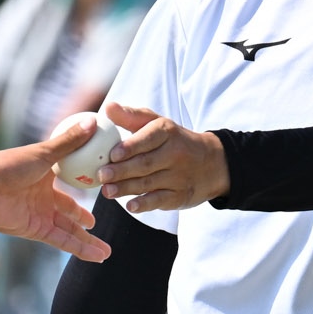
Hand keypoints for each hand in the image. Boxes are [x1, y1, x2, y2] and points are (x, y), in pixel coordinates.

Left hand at [0, 119, 111, 261]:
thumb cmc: (6, 166)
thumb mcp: (43, 152)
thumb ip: (69, 142)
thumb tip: (94, 122)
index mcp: (46, 175)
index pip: (71, 182)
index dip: (86, 186)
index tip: (104, 188)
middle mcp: (44, 197)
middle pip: (70, 212)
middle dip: (85, 220)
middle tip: (100, 226)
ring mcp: (40, 215)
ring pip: (69, 231)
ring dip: (87, 241)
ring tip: (106, 252)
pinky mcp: (36, 230)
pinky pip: (62, 241)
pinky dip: (78, 249)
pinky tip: (95, 256)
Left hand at [97, 102, 230, 212]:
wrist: (211, 163)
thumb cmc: (173, 141)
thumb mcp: (157, 123)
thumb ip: (131, 116)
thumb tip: (107, 107)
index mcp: (167, 132)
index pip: (148, 138)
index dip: (131, 147)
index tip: (113, 154)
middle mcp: (175, 154)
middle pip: (145, 163)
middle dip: (122, 170)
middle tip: (102, 175)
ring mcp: (178, 176)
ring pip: (149, 183)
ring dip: (126, 188)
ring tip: (107, 191)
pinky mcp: (179, 195)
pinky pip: (160, 200)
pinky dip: (145, 204)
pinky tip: (131, 206)